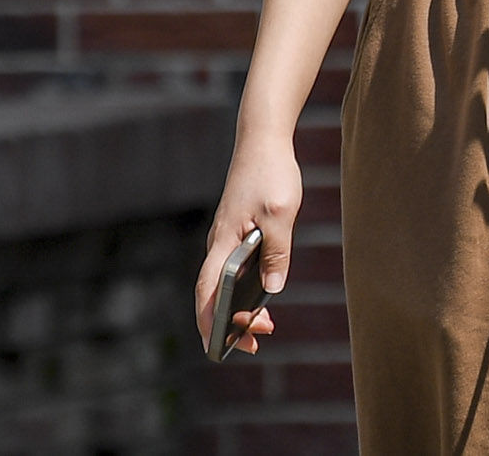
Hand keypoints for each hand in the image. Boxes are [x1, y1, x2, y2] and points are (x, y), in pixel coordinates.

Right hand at [194, 134, 298, 356]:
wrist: (263, 141)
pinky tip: (265, 296)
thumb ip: (276, 252)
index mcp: (222, 244)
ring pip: (226, 284)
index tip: (222, 347)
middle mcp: (218, 246)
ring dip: (240, 308)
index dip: (211, 323)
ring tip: (265, 328)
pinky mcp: (238, 233)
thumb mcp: (280, 214)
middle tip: (254, 344)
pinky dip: (247, 287)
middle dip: (228, 324)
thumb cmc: (271, 175)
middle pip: (214, 295)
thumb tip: (273, 289)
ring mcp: (226, 240)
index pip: (208, 294)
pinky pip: (236, 269)